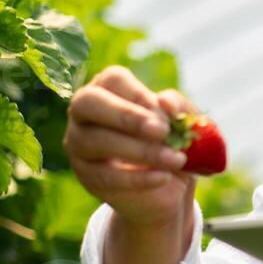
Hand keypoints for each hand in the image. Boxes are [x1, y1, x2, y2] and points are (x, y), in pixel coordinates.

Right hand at [65, 66, 196, 227]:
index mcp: (109, 89)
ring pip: (94, 141)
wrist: (171, 184)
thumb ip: (179, 108)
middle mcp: (84, 113)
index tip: (167, 114)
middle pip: (87, 103)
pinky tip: (163, 177)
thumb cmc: (173, 140)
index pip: (113, 79)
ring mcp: (78, 144)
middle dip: (125, 116)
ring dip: (140, 151)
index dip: (139, 95)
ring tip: (176, 160)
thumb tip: (166, 102)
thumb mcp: (184, 122)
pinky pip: (104, 176)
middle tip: (161, 132)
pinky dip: (138, 178)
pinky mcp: (85, 176)